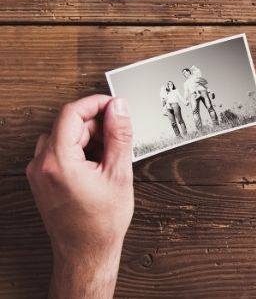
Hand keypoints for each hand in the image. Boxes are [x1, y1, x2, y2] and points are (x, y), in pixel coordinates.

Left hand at [26, 95, 133, 297]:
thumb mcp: (118, 173)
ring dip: (87, 138)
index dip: (96, 104)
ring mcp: (38, 172)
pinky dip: (78, 150)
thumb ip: (119, 135)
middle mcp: (41, 165)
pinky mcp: (41, 179)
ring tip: (108, 157)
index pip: (72, 113)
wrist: (86, 251)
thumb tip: (118, 108)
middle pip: (67, 124)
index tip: (114, 106)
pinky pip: (58, 151)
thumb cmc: (101, 222)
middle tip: (118, 138)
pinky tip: (97, 166)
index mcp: (58, 161)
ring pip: (63, 136)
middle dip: (95, 125)